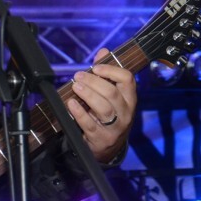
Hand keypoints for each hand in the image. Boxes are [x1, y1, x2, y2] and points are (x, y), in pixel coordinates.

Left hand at [67, 47, 137, 162]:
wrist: (109, 148)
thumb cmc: (109, 115)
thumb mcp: (112, 96)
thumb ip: (106, 73)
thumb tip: (103, 51)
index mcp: (130, 99)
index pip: (128, 80)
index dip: (111, 70)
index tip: (96, 67)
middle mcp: (125, 113)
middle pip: (112, 93)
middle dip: (94, 81)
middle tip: (78, 76)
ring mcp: (114, 128)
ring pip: (103, 108)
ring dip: (87, 94)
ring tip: (76, 86)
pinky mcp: (101, 139)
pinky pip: (90, 124)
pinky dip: (79, 112)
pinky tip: (70, 103)